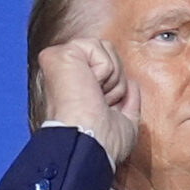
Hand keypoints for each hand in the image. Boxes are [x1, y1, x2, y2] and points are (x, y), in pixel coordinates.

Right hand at [34, 38, 137, 166]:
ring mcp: (61, 62)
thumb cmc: (104, 142)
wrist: (90, 142)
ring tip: (96, 97)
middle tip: (102, 103)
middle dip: (117, 82)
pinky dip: (103, 70)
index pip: (110, 69)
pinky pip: (97, 47)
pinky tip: (90, 88)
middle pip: (110, 54)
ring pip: (106, 48)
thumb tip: (131, 84)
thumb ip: (127, 100)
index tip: (106, 111)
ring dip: (112, 78)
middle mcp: (67, 73)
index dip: (118, 90)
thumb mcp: (125, 121)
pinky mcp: (58, 54)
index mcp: (78, 88)